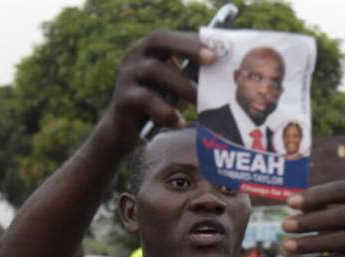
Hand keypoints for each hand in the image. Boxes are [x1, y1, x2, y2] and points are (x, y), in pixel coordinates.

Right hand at [99, 31, 215, 153]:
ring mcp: (126, 76)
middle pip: (157, 41)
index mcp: (146, 50)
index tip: (217, 49)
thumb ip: (190, 75)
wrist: (124, 130)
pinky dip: (165, 111)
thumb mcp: (173, 86)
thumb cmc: (156, 103)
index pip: (169, 37)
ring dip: (182, 85)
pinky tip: (179, 122)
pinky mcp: (122, 99)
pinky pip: (146, 100)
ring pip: (154, 71)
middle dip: (187, 48)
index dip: (192, 40)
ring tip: (201, 101)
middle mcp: (133, 57)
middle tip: (212, 59)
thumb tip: (222, 71)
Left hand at [281, 181, 344, 256]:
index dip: (315, 195)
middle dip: (310, 221)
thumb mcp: (337, 210)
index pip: (343, 189)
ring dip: (311, 244)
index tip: (289, 203)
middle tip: (284, 225)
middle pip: (342, 215)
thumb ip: (319, 204)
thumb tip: (292, 203)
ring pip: (342, 241)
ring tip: (287, 246)